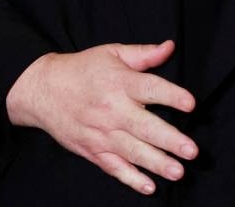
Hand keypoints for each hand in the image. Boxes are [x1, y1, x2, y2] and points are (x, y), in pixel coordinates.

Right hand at [6, 40, 197, 195]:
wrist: (43, 90)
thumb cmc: (82, 69)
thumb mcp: (112, 53)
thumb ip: (143, 54)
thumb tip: (169, 47)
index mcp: (120, 82)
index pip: (150, 89)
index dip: (172, 96)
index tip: (191, 104)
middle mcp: (112, 110)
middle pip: (144, 126)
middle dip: (169, 140)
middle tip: (191, 150)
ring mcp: (102, 133)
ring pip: (133, 151)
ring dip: (157, 163)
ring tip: (178, 172)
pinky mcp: (93, 150)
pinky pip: (114, 168)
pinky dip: (131, 179)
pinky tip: (149, 187)